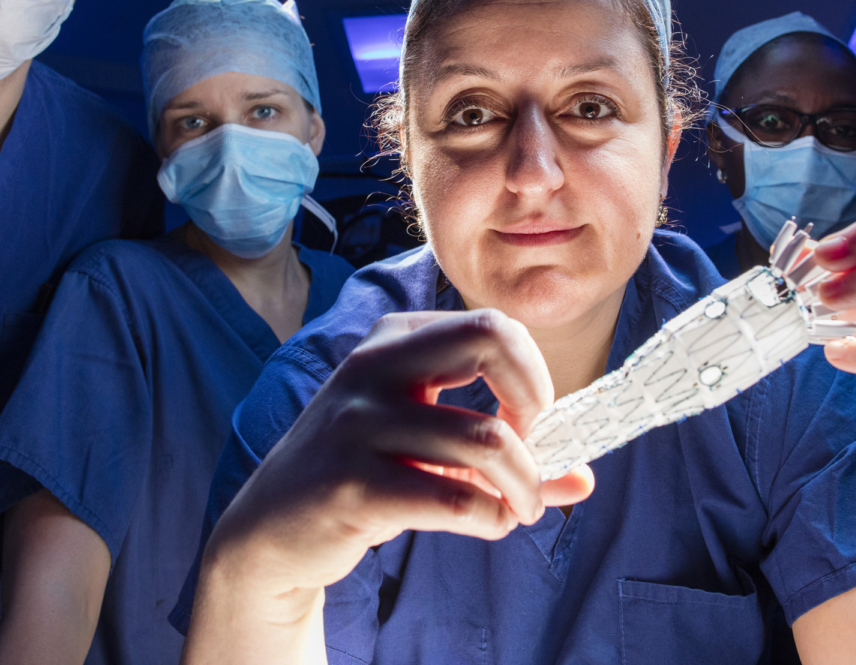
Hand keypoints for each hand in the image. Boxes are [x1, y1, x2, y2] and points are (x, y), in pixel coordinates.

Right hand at [203, 309, 594, 604]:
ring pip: (486, 438)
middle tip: (533, 451)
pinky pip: (454, 498)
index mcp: (393, 340)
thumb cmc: (365, 477)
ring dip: (523, 486)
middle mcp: (372, 367)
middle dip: (535, 401)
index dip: (532, 376)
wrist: (272, 529)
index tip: (531, 422)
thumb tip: (583, 478)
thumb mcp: (428, 448)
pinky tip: (487, 522)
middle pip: (491, 341)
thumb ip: (506, 456)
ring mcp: (358, 423)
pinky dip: (490, 517)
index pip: (494, 325)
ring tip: (518, 509)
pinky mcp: (352, 485)